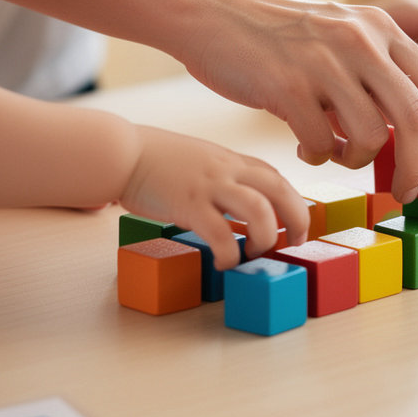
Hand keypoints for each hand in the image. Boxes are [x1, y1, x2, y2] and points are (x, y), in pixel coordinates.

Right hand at [120, 126, 309, 269]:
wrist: (120, 153)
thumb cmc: (156, 160)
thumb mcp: (201, 159)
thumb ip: (224, 174)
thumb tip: (241, 202)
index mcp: (231, 160)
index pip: (276, 177)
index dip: (292, 201)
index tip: (295, 222)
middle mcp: (226, 170)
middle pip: (279, 189)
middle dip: (297, 218)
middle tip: (296, 242)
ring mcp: (209, 186)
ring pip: (258, 209)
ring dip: (266, 237)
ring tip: (256, 254)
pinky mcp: (188, 204)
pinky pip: (221, 233)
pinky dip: (229, 254)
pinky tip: (223, 263)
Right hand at [183, 0, 417, 204]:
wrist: (211, 12)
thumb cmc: (279, 39)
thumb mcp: (341, 39)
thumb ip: (377, 78)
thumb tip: (412, 142)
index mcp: (381, 27)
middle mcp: (360, 40)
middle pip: (416, 118)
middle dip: (417, 166)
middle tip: (405, 192)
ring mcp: (324, 62)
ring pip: (371, 137)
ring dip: (357, 160)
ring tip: (336, 151)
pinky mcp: (288, 86)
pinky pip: (323, 144)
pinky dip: (319, 156)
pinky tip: (303, 145)